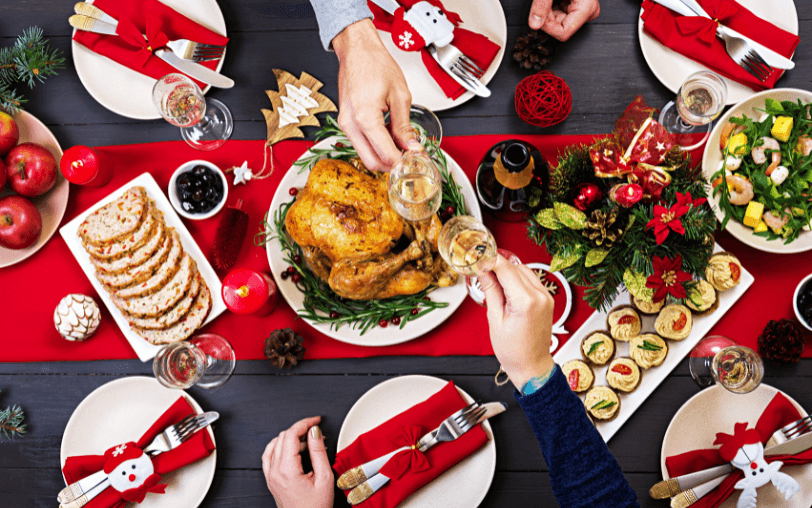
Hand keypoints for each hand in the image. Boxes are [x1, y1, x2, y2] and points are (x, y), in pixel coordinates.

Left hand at [261, 416, 333, 507]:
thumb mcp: (324, 478)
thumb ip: (318, 451)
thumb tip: (315, 432)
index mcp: (286, 470)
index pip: (291, 434)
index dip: (304, 423)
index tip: (316, 420)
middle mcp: (274, 472)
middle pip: (283, 437)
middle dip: (300, 430)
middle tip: (316, 432)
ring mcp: (270, 476)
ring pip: (275, 444)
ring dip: (291, 438)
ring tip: (308, 442)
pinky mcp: (271, 480)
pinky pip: (270, 455)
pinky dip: (281, 447)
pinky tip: (293, 450)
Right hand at [333, 19, 421, 171]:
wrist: (357, 50)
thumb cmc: (376, 65)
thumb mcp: (400, 95)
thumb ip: (405, 126)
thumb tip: (411, 147)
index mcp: (366, 117)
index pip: (385, 154)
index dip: (402, 162)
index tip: (414, 161)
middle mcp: (350, 124)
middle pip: (372, 162)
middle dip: (391, 165)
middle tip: (407, 158)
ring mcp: (345, 125)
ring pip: (365, 155)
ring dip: (382, 155)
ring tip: (399, 144)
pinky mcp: (344, 123)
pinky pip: (360, 144)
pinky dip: (374, 146)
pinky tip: (387, 136)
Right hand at [478, 255, 555, 390]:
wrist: (532, 366)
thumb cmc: (514, 351)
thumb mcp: (495, 320)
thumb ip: (491, 291)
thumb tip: (483, 271)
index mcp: (526, 301)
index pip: (506, 269)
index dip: (490, 260)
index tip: (478, 257)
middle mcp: (540, 296)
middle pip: (515, 267)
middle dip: (497, 265)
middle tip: (480, 269)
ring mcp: (546, 297)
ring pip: (524, 270)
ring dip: (508, 271)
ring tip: (491, 280)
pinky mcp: (547, 299)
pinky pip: (531, 280)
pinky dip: (517, 278)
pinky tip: (505, 286)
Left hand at [528, 0, 599, 40]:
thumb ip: (541, 5)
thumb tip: (535, 23)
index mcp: (587, 8)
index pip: (564, 33)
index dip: (547, 27)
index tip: (539, 15)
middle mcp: (588, 11)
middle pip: (560, 28)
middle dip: (548, 17)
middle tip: (545, 1)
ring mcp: (582, 11)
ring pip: (558, 23)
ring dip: (549, 13)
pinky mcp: (576, 8)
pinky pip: (559, 15)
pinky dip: (551, 9)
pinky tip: (552, 0)